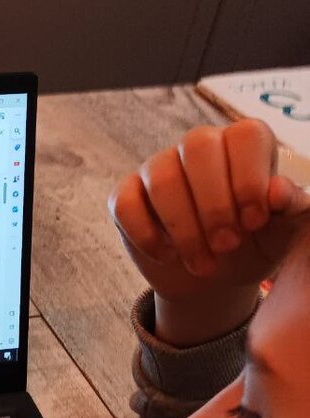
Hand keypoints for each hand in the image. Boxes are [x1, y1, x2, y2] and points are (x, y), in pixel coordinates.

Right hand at [108, 119, 309, 344]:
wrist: (213, 281)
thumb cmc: (252, 246)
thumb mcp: (281, 233)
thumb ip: (290, 210)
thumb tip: (278, 192)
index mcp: (243, 145)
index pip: (245, 136)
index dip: (249, 178)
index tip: (254, 222)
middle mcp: (198, 147)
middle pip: (198, 147)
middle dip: (213, 204)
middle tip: (227, 246)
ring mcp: (158, 168)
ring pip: (162, 178)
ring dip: (184, 229)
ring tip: (204, 264)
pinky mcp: (126, 196)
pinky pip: (125, 203)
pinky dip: (147, 235)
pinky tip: (169, 256)